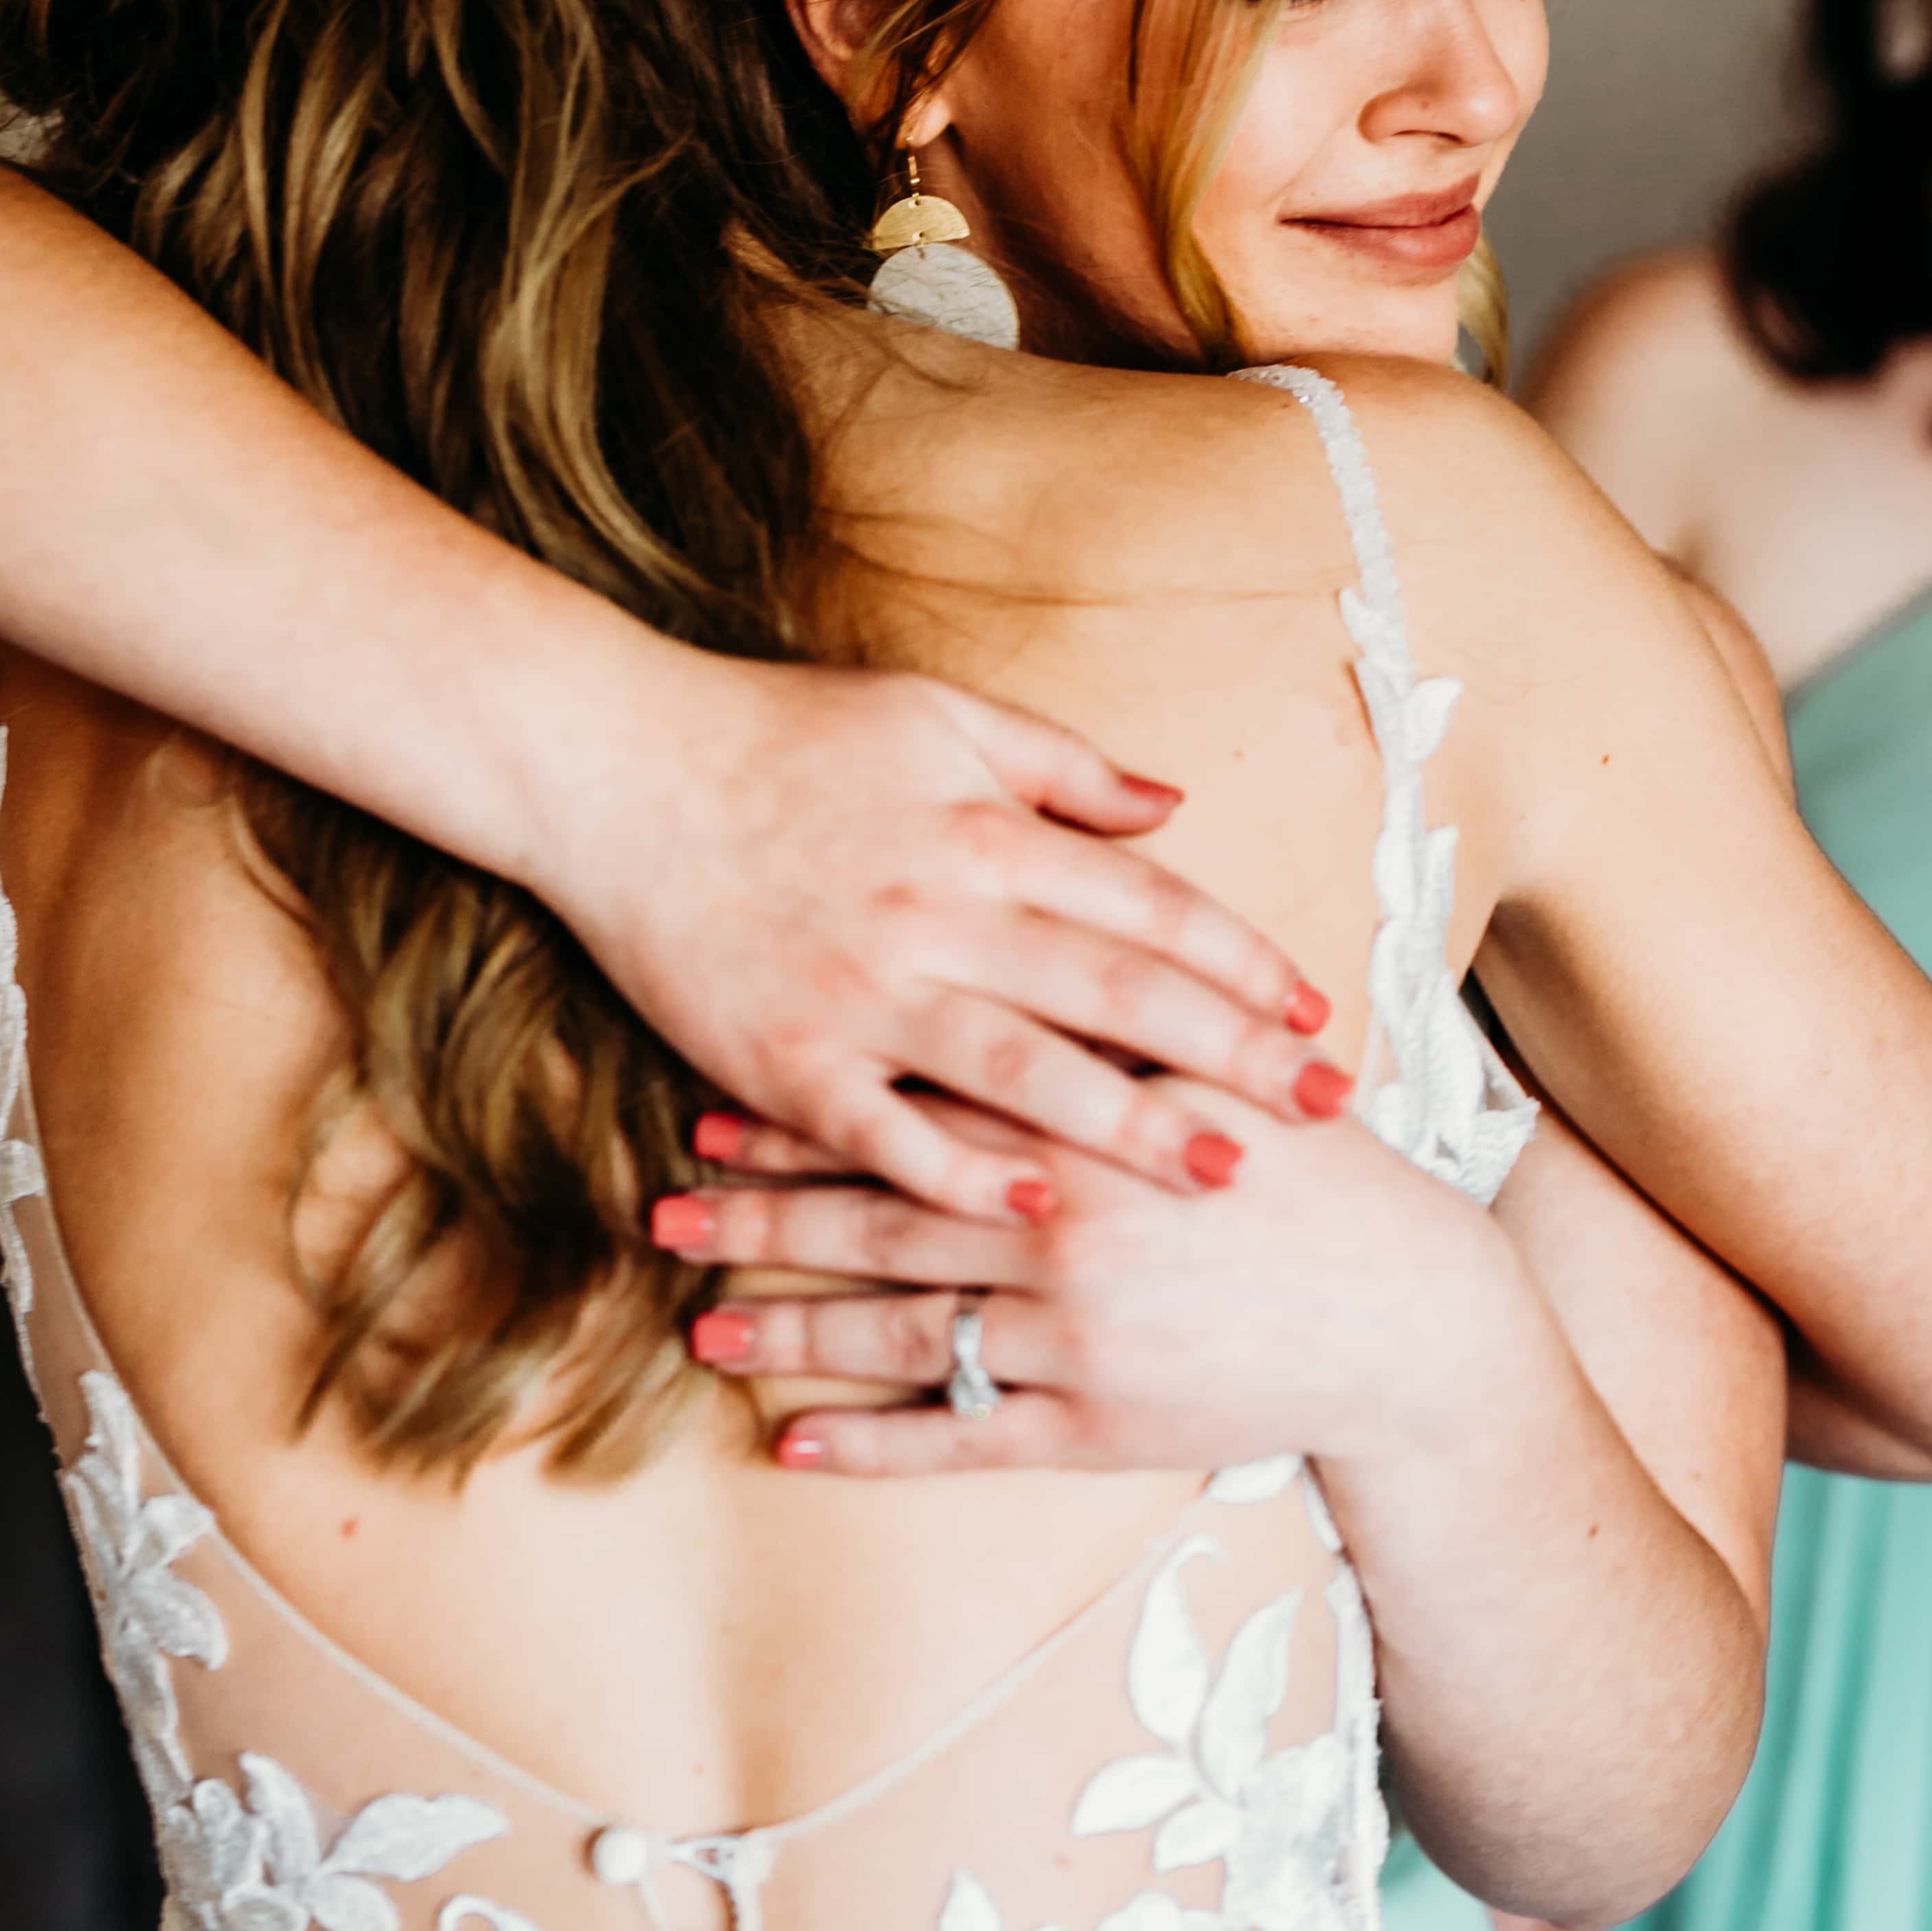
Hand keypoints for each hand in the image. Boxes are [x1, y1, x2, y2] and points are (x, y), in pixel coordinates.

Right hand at [550, 645, 1344, 1221]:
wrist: (609, 770)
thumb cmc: (779, 737)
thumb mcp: (936, 714)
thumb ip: (1063, 766)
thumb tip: (1175, 807)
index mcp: (984, 829)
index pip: (1145, 904)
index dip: (1240, 959)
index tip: (1311, 1011)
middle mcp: (938, 911)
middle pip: (1114, 993)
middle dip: (1230, 1055)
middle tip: (1322, 1107)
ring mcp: (861, 991)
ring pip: (1020, 1072)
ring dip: (1127, 1129)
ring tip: (1218, 1175)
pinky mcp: (784, 1058)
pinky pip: (885, 1134)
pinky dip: (957, 1176)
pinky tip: (1032, 1216)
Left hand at [656, 1088, 1500, 1473]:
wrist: (1405, 1319)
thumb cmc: (1316, 1182)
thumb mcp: (1225, 1074)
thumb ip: (1121, 1018)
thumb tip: (1026, 948)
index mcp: (1088, 1128)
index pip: (916, 1110)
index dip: (811, 1112)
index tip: (715, 1107)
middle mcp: (1065, 1228)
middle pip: (880, 1217)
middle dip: (762, 1217)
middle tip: (665, 1212)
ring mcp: (1073, 1334)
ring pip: (898, 1333)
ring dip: (790, 1330)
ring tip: (701, 1328)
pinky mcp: (1095, 1424)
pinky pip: (959, 1438)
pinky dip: (871, 1446)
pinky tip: (793, 1446)